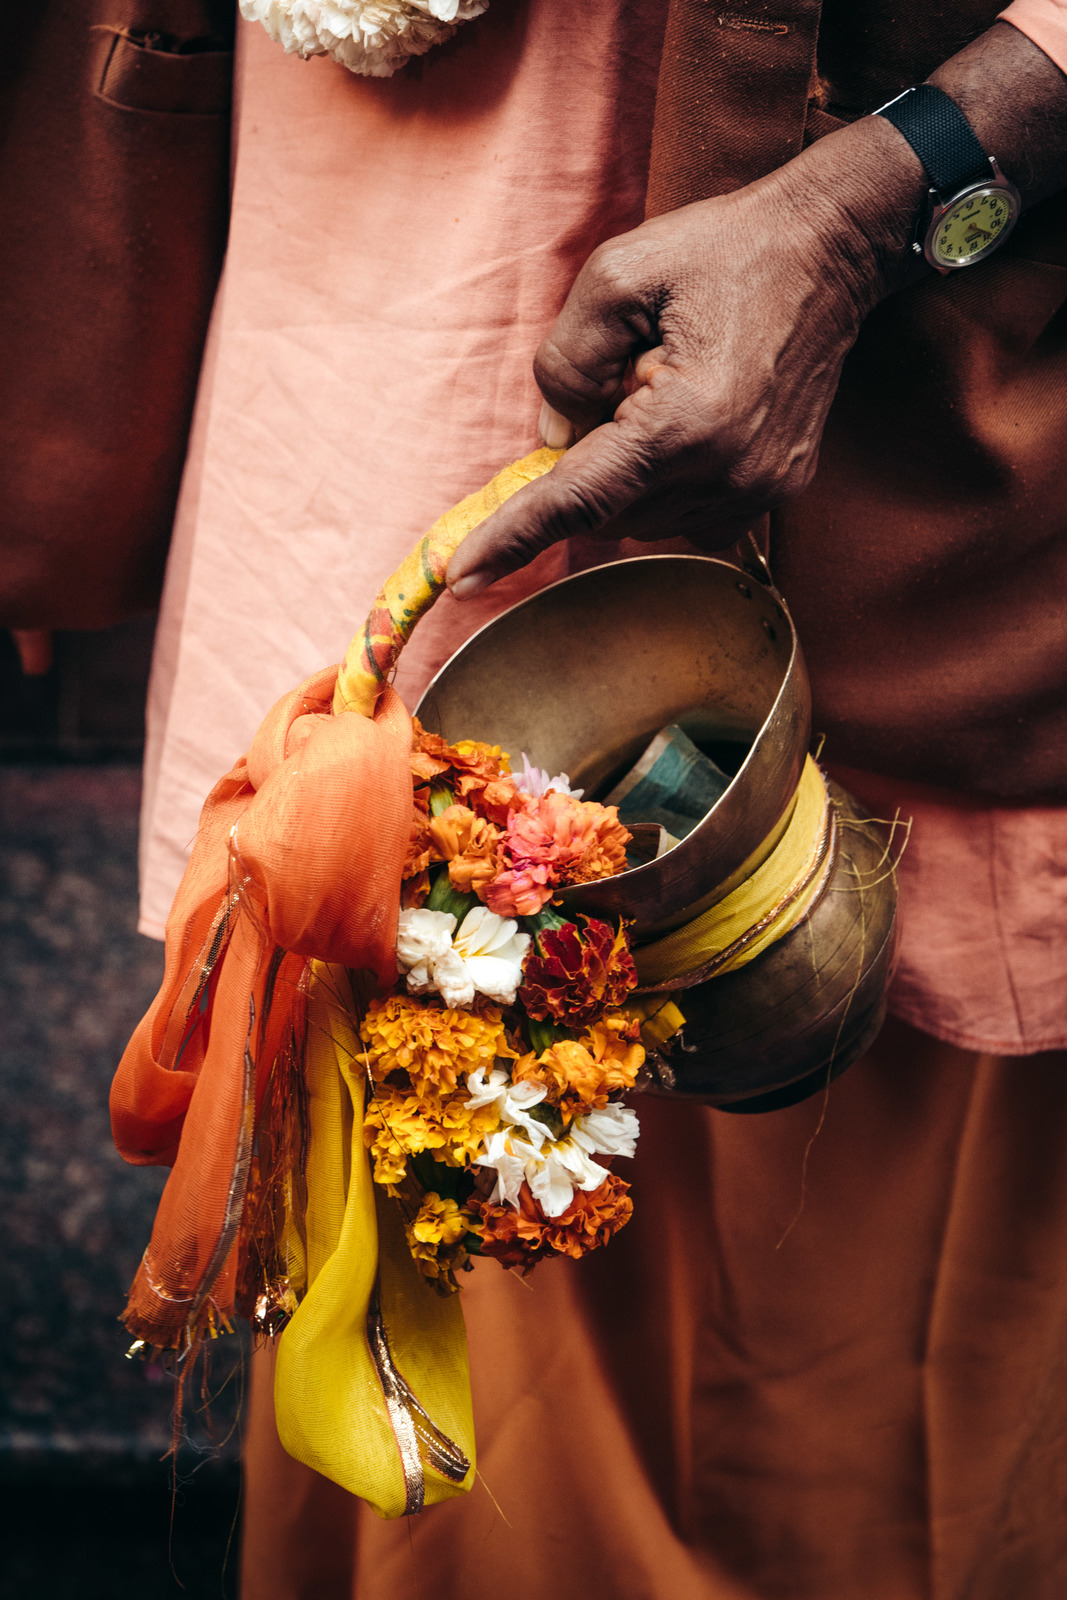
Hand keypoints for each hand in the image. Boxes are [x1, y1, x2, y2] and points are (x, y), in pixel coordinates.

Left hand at [447, 20, 1066, 598]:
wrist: (831, 249)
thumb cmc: (723, 250)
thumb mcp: (617, 276)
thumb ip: (565, 361)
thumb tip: (554, 437)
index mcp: (686, 421)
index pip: (577, 498)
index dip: (513, 537)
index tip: (461, 575)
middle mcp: (728, 471)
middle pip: (609, 511)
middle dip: (585, 469)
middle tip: (611, 389)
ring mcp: (760, 487)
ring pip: (646, 519)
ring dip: (627, 473)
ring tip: (661, 390)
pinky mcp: (777, 488)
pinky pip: (689, 516)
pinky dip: (664, 483)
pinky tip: (683, 423)